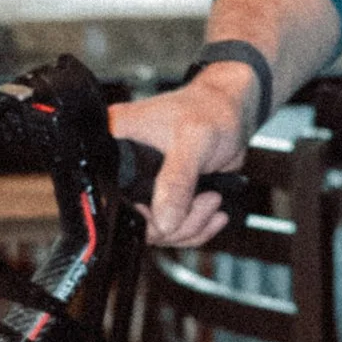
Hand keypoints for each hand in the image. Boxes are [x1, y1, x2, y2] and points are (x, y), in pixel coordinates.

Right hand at [108, 62, 257, 245]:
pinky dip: (197, 227)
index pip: (109, 194)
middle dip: (175, 223)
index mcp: (115, 143)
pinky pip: (174, 229)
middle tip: (204, 201)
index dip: (139, 213)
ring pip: (157, 230)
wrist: (232, 115)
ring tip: (212, 199)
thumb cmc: (209, 111)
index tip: (168, 211)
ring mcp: (144, 185)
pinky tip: (213, 211)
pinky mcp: (164, 197)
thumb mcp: (192, 142)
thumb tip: (164, 222)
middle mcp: (123, 167)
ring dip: (190, 225)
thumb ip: (176, 181)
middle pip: (135, 220)